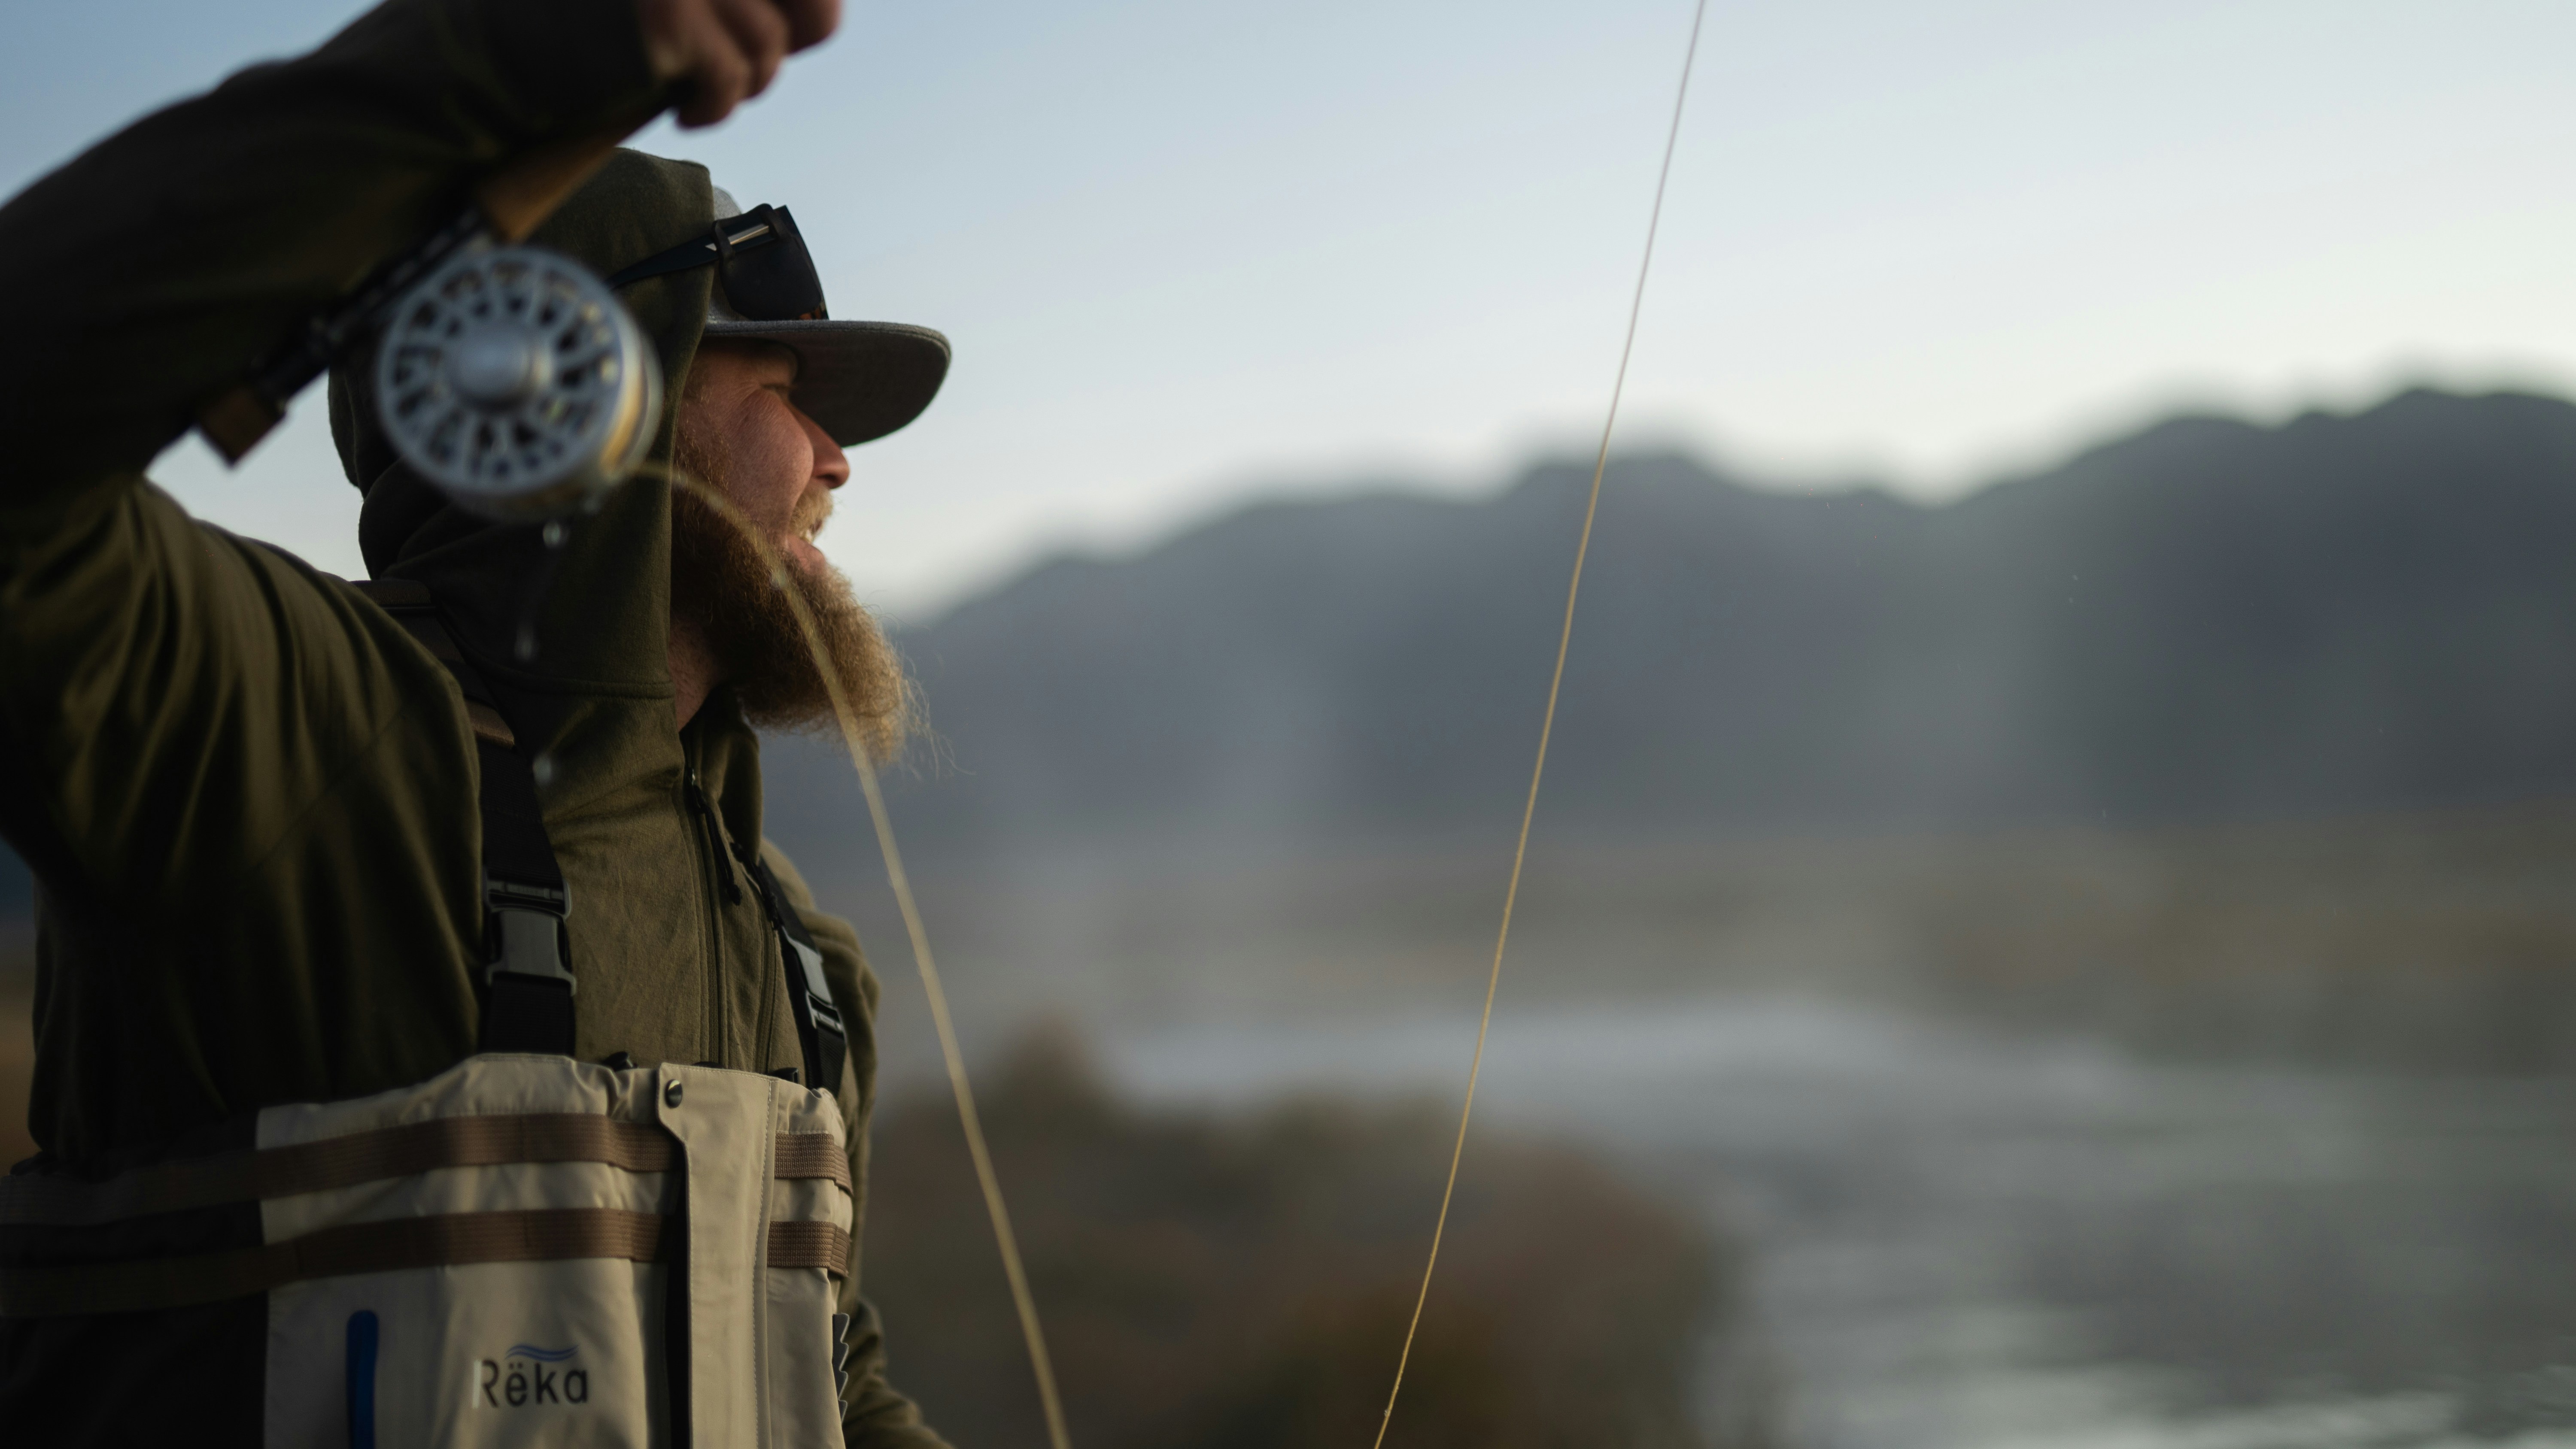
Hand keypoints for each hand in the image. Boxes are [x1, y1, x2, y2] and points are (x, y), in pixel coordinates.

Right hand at [637, 0, 839, 127]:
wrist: (535, 39)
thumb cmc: (620, 21)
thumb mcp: (698, 2)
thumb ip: (746, 0)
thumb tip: (813, 23)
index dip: (811, 13)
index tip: (788, 32)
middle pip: (818, 9)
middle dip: (793, 43)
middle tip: (751, 61)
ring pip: (769, 48)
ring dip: (745, 83)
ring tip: (706, 88)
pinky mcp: (673, 15)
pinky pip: (730, 78)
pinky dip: (714, 109)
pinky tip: (688, 114)